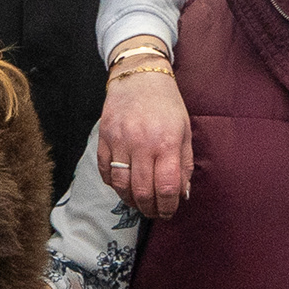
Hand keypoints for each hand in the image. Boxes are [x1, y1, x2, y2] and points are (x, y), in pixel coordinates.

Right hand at [96, 59, 194, 217]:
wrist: (139, 76)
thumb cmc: (167, 104)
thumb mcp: (185, 131)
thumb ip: (184, 165)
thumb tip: (182, 195)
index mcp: (166, 143)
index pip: (166, 187)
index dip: (167, 207)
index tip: (168, 212)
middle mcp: (141, 144)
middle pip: (141, 191)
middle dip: (149, 209)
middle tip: (153, 211)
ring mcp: (119, 141)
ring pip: (120, 185)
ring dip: (130, 200)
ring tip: (138, 201)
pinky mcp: (103, 138)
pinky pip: (104, 172)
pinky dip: (114, 184)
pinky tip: (123, 185)